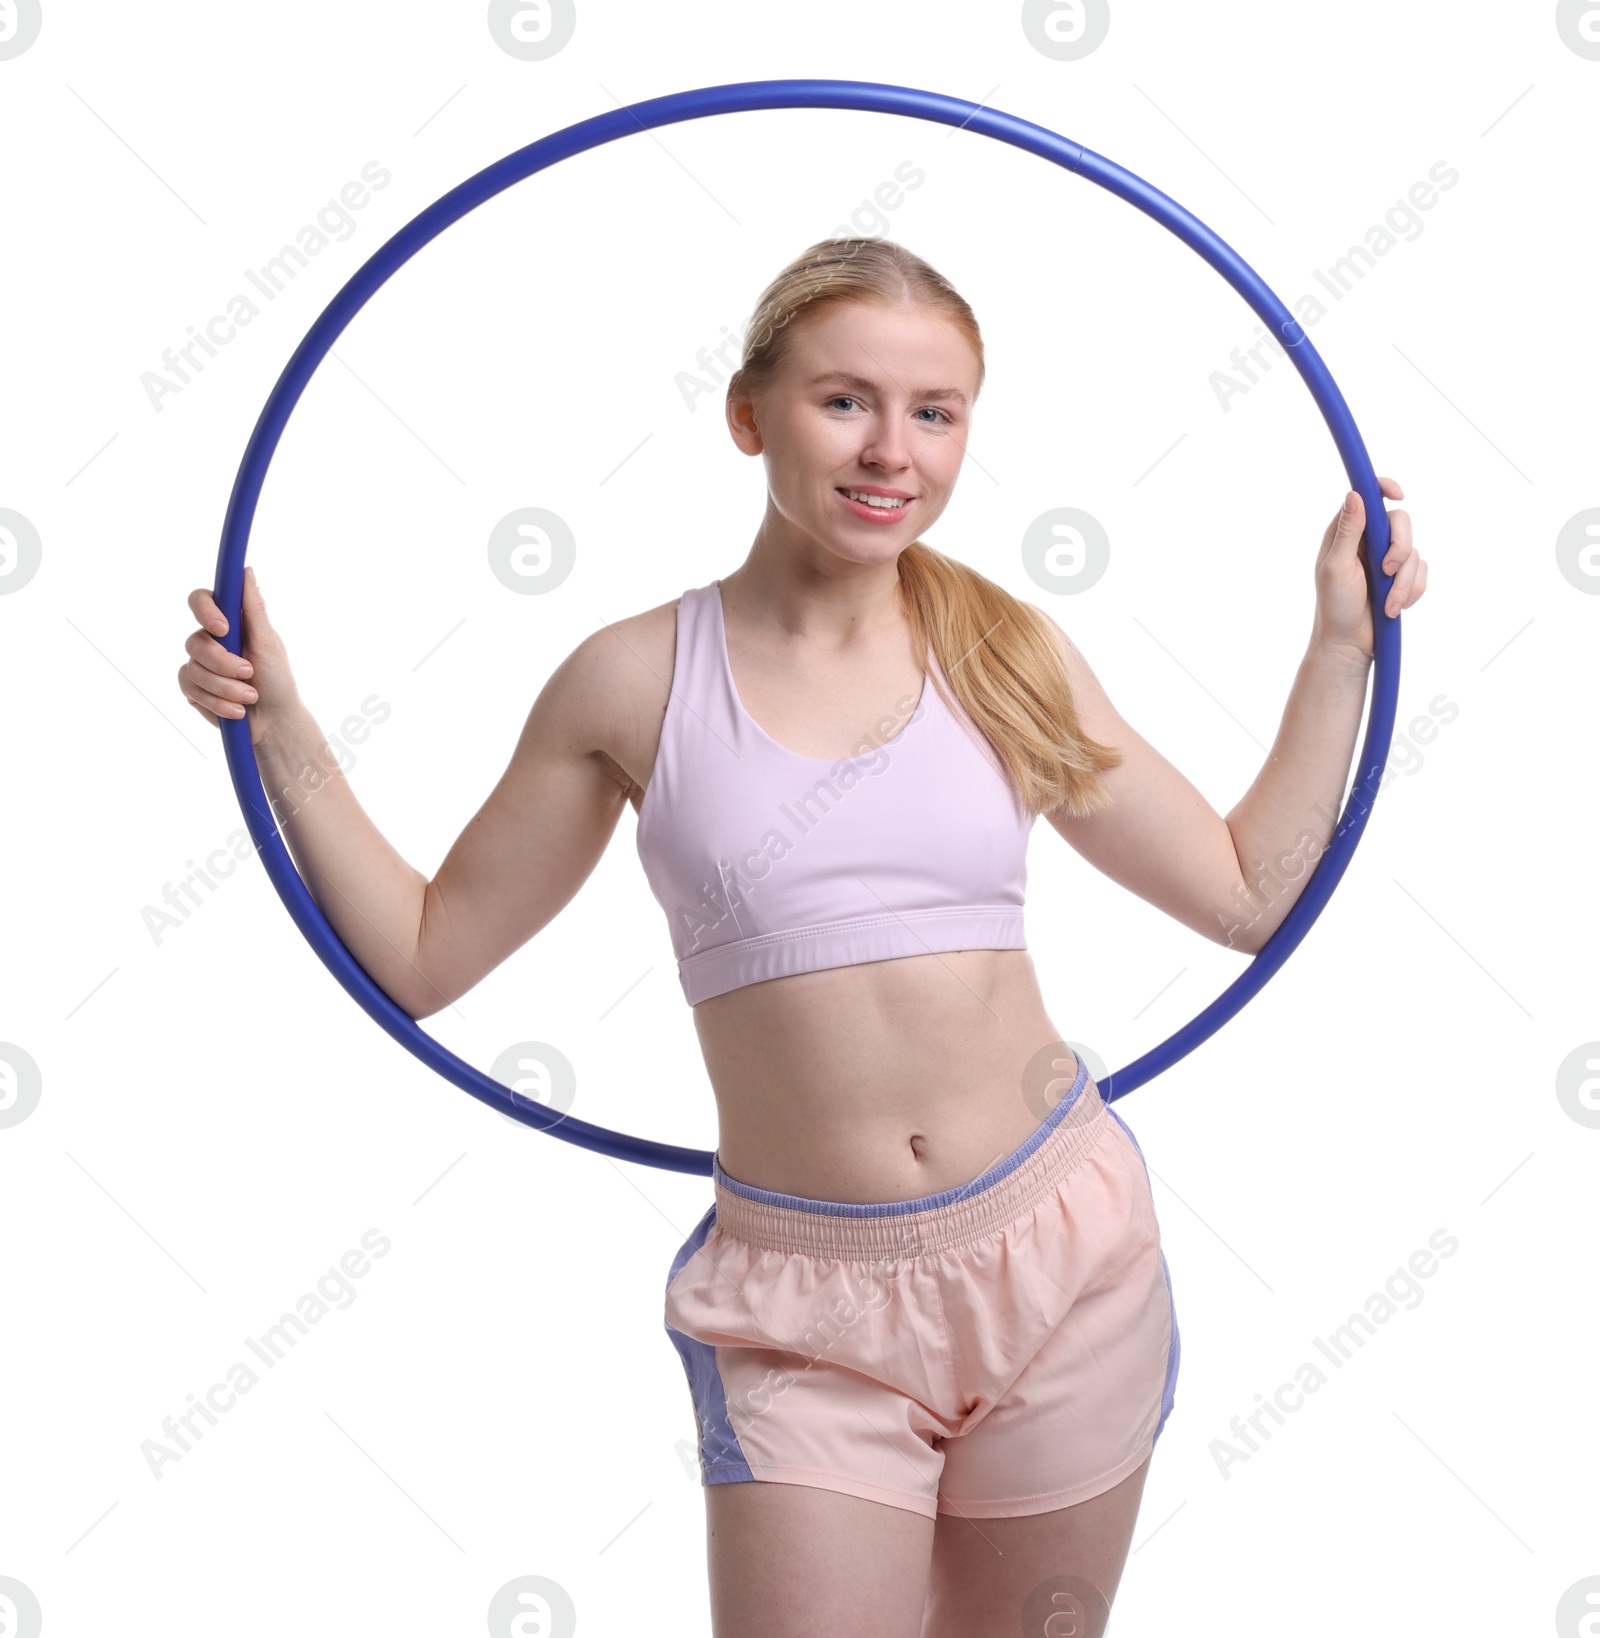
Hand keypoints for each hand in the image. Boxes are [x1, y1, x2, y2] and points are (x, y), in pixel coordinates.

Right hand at [178, 565, 302, 741]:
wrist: (274, 723)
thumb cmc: (277, 681)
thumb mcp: (269, 643)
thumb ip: (254, 608)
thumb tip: (246, 571)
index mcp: (230, 623)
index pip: (201, 601)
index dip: (205, 611)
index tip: (223, 629)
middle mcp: (211, 641)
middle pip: (195, 640)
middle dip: (223, 663)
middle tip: (248, 673)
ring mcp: (200, 665)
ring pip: (193, 669)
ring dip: (225, 687)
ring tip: (249, 696)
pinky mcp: (193, 688)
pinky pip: (190, 689)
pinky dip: (216, 702)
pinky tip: (236, 710)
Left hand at [1311, 476, 1427, 662]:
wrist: (1349, 643)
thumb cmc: (1336, 606)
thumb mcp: (1337, 567)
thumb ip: (1347, 532)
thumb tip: (1354, 495)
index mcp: (1347, 533)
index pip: (1368, 497)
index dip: (1383, 488)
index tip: (1398, 495)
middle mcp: (1368, 541)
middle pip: (1400, 521)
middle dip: (1400, 548)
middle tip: (1386, 571)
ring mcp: (1387, 558)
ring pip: (1414, 550)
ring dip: (1403, 581)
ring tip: (1387, 604)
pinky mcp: (1403, 576)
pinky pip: (1423, 571)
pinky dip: (1412, 591)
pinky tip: (1394, 607)